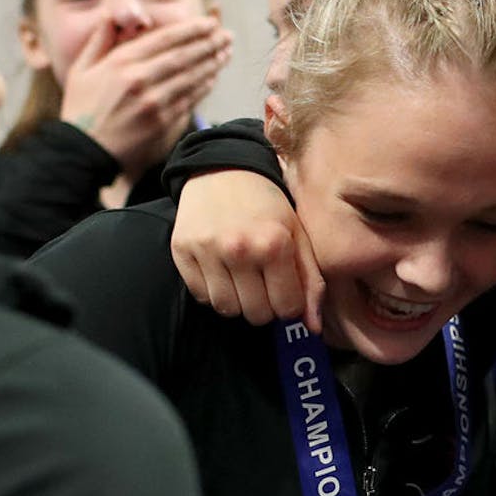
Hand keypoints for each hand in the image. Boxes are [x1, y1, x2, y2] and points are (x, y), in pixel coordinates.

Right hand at [59, 17, 231, 179]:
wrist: (82, 153)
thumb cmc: (81, 110)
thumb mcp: (81, 70)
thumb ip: (99, 39)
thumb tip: (110, 13)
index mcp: (121, 62)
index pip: (166, 39)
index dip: (192, 29)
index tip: (210, 23)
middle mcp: (139, 80)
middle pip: (184, 56)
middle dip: (209, 43)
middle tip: (226, 35)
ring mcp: (153, 103)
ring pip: (191, 77)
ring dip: (212, 63)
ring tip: (226, 52)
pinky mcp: (162, 124)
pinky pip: (190, 99)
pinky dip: (204, 86)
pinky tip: (213, 77)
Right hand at [170, 169, 324, 331]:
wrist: (222, 169)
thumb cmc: (267, 205)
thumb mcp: (298, 234)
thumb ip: (311, 280)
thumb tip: (314, 327)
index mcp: (274, 243)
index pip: (286, 308)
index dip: (289, 305)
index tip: (285, 291)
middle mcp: (239, 248)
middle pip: (256, 314)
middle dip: (264, 306)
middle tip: (263, 284)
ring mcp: (207, 250)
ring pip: (227, 309)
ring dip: (238, 301)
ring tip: (242, 278)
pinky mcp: (182, 250)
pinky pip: (201, 296)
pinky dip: (213, 291)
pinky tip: (221, 270)